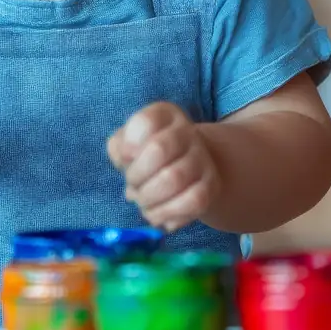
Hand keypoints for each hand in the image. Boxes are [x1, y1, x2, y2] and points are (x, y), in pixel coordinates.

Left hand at [107, 102, 220, 230]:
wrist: (189, 166)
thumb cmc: (149, 154)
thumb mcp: (128, 142)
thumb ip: (118, 146)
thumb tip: (125, 158)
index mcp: (165, 114)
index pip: (146, 121)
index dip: (128, 146)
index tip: (124, 160)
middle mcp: (187, 131)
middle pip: (158, 149)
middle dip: (136, 176)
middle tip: (132, 187)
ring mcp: (202, 158)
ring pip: (174, 178)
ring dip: (150, 198)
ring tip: (143, 204)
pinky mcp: (212, 185)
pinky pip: (193, 202)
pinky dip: (168, 213)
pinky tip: (157, 215)